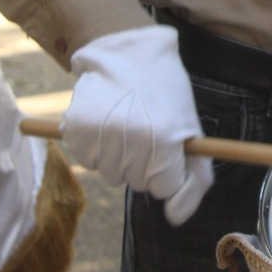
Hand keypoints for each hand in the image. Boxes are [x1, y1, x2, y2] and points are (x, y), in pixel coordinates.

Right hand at [63, 25, 212, 224]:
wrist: (128, 52)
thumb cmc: (165, 96)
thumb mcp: (192, 131)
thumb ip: (195, 182)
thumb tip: (175, 219)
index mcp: (168, 140)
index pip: (164, 188)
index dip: (166, 169)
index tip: (166, 147)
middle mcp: (134, 138)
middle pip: (137, 184)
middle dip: (144, 163)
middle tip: (146, 128)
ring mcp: (103, 133)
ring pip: (111, 176)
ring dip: (118, 156)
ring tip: (125, 121)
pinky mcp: (77, 128)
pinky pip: (88, 161)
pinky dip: (96, 147)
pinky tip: (105, 121)